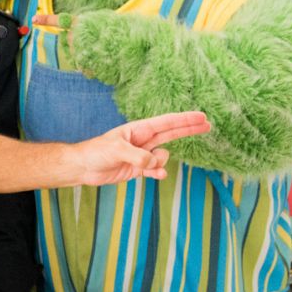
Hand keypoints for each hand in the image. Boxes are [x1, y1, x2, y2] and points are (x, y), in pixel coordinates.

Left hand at [72, 111, 210, 185]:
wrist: (83, 167)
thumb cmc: (96, 152)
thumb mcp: (115, 150)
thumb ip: (137, 156)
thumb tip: (154, 163)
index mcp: (138, 130)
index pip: (166, 123)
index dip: (184, 120)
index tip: (201, 116)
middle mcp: (143, 141)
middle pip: (172, 134)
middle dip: (189, 130)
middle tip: (208, 125)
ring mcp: (142, 155)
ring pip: (163, 157)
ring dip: (159, 163)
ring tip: (143, 165)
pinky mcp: (138, 169)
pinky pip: (155, 171)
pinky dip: (158, 173)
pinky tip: (158, 175)